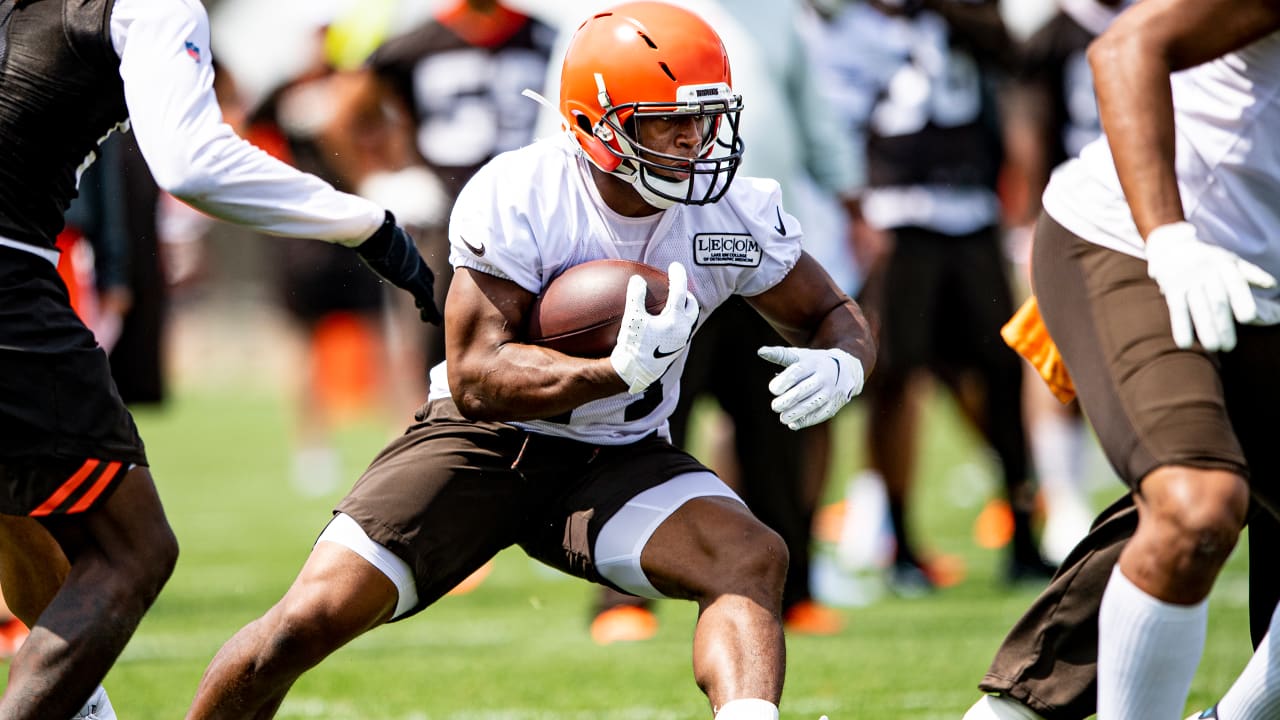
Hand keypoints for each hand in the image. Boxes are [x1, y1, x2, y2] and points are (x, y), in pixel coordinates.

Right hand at [355, 212, 442, 323]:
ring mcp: (414, 270)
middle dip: (427, 292)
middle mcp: (414, 260)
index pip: (420, 267)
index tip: (422, 287)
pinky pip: (425, 299)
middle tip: (425, 306)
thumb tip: (378, 219)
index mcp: (408, 249)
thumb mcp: (381, 228)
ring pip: (427, 290)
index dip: (423, 278)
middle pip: (426, 278)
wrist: (375, 232)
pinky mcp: (410, 280)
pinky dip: (431, 310)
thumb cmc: (372, 229)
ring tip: (429, 319)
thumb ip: (384, 228)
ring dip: (428, 305)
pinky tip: (433, 321)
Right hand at [610, 262, 699, 393]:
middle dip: (687, 294)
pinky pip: (681, 329)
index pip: (680, 291)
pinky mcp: (675, 349)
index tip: (674, 265)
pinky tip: (663, 321)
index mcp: (675, 320)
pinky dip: (677, 319)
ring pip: (689, 319)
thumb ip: (636, 296)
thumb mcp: (632, 319)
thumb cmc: (634, 346)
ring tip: (673, 302)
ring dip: (684, 308)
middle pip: (692, 306)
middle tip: (677, 286)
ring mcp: (681, 341)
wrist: (636, 373)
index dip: (678, 275)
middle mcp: (683, 330)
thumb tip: (637, 279)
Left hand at [758, 346, 863, 429]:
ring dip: (796, 413)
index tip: (772, 389)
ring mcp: (830, 391)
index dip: (784, 381)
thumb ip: (780, 355)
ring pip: (813, 404)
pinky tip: (793, 424)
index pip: (798, 372)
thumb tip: (760, 351)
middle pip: (804, 390)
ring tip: (782, 418)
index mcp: (813, 363)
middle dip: (788, 400)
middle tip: (774, 406)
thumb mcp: (800, 355)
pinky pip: (820, 414)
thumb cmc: (814, 362)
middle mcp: (824, 377)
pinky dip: (807, 420)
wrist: (846, 369)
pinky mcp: (834, 404)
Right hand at [1145, 221, 1275, 350]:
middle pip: (1217, 301)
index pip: (1235, 283)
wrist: (1171, 246)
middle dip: (1223, 325)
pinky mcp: (1171, 288)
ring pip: (1198, 308)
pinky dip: (1180, 327)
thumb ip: (1250, 273)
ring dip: (1205, 329)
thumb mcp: (1228, 259)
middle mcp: (1205, 271)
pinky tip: (1185, 343)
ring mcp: (1187, 280)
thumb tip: (1272, 285)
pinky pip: (1176, 309)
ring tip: (1213, 348)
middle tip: (1229, 347)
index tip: (1248, 319)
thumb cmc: (1206, 258)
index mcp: (1223, 264)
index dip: (1242, 301)